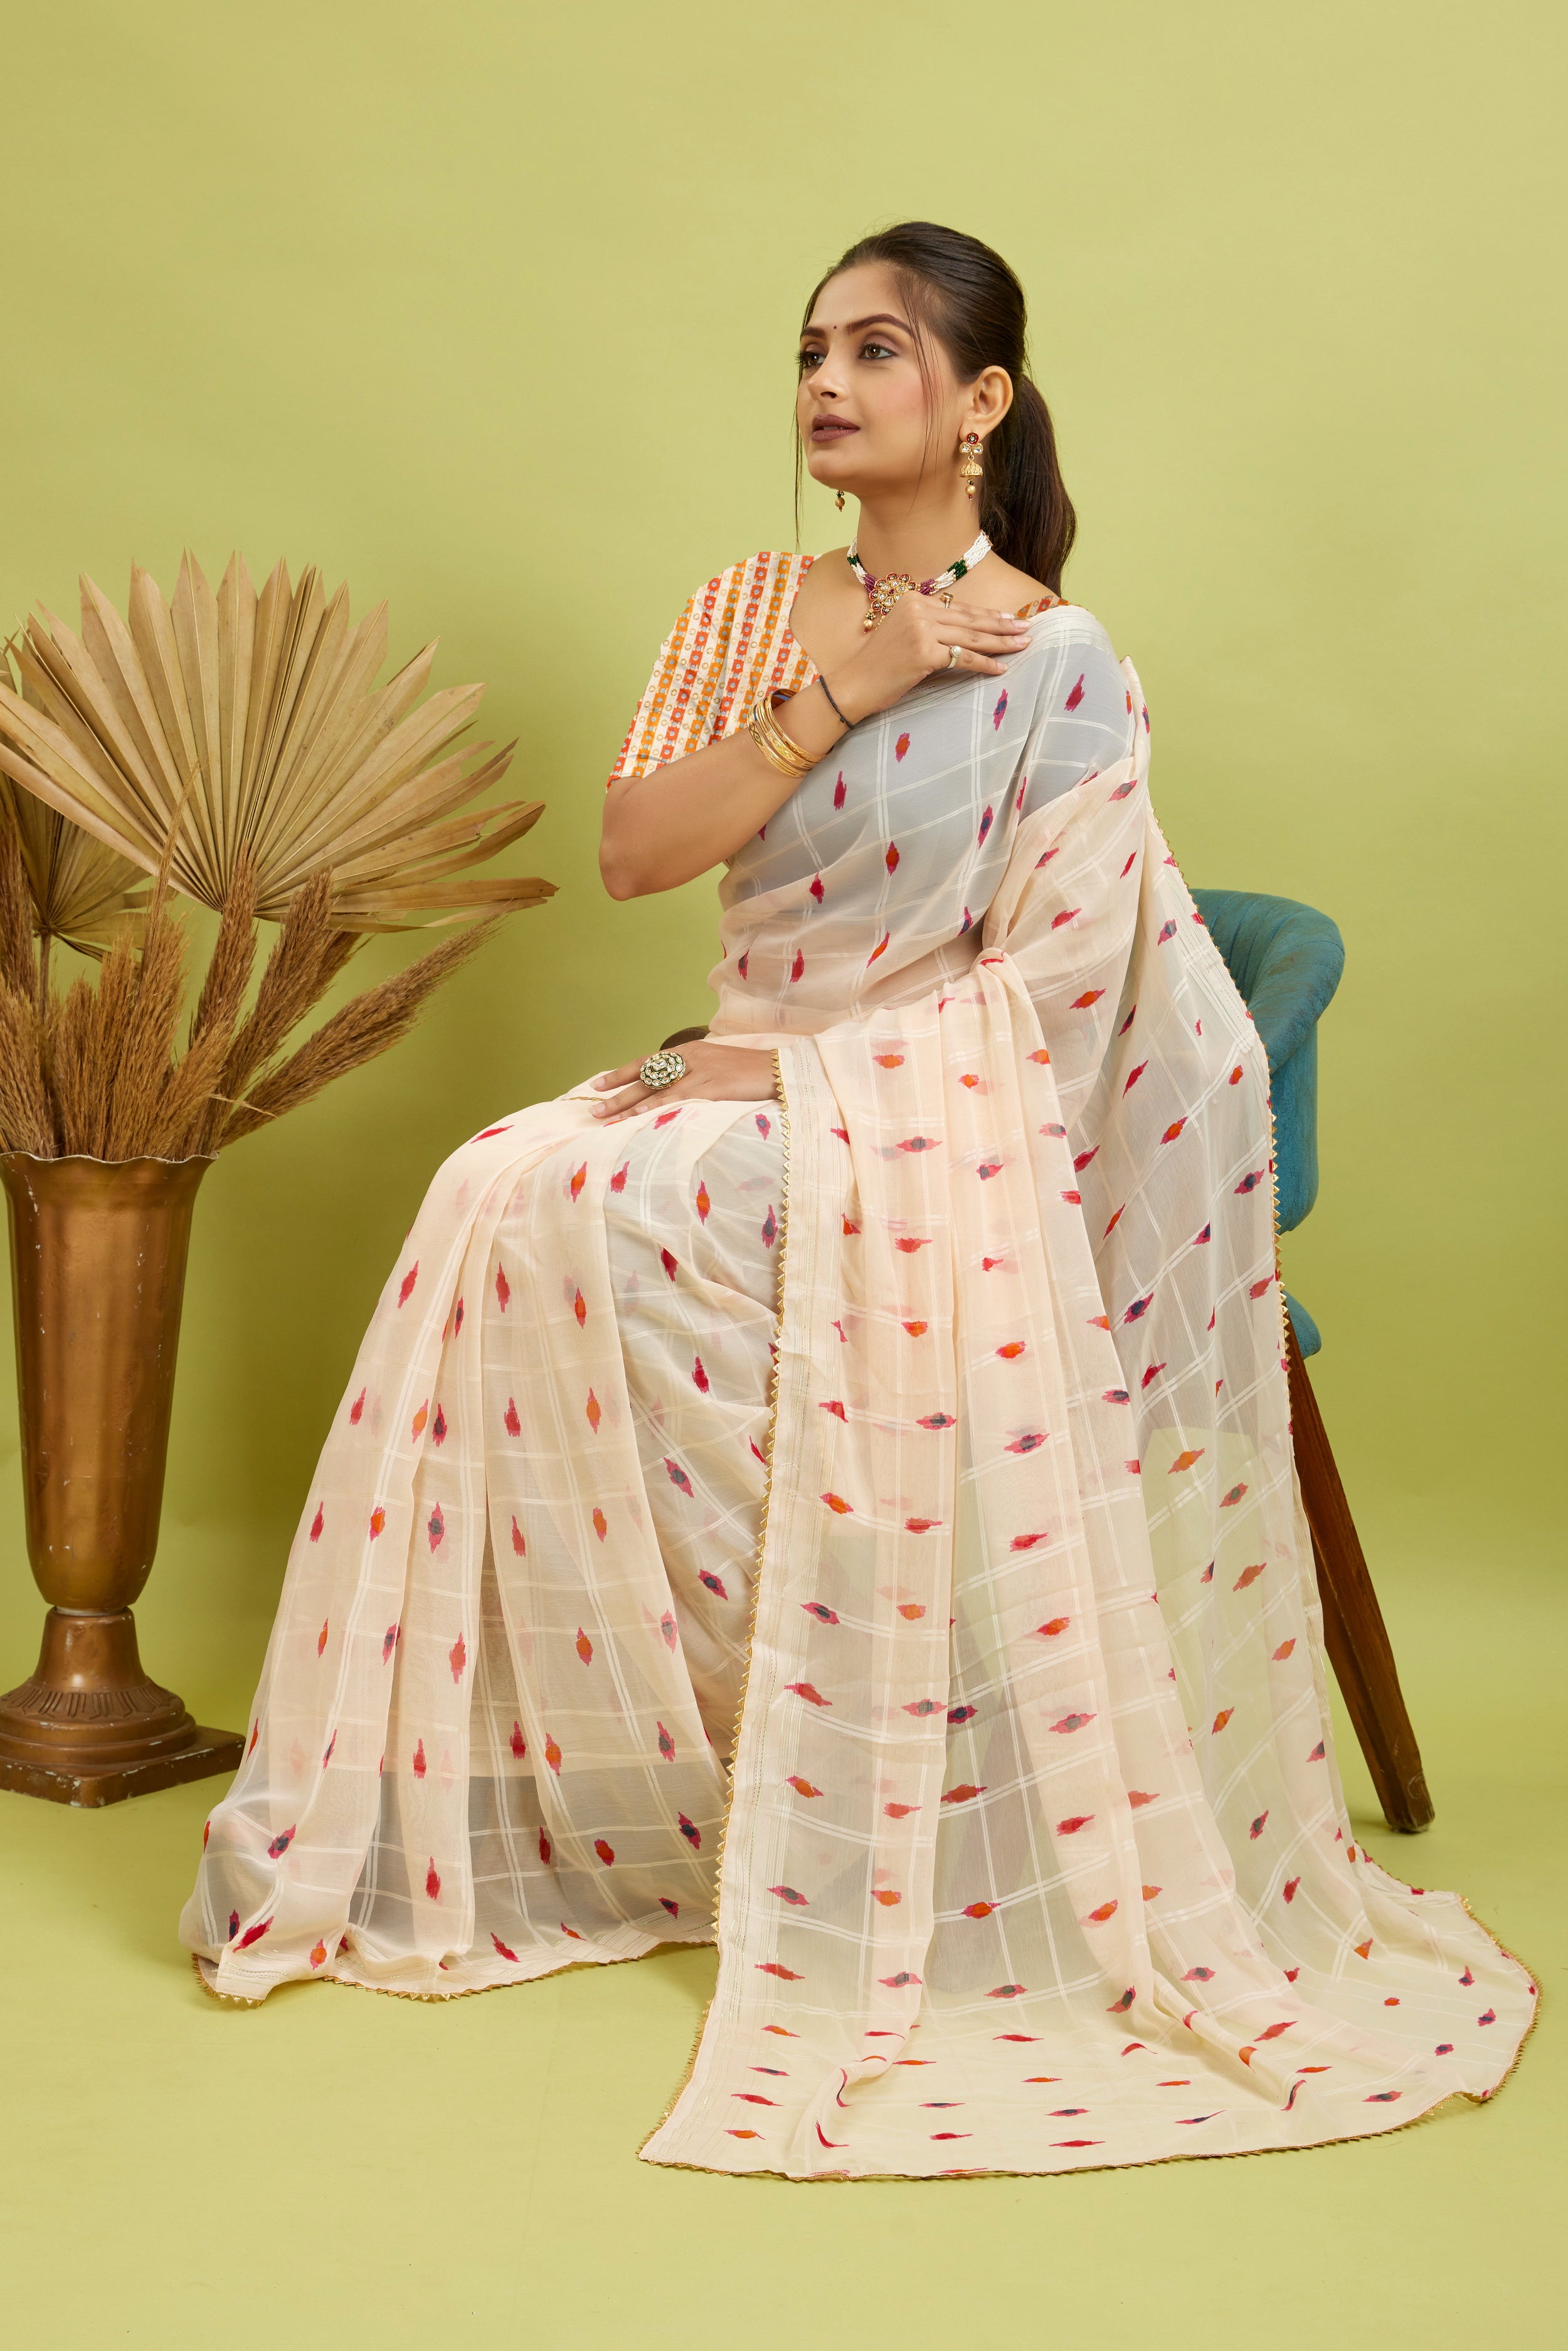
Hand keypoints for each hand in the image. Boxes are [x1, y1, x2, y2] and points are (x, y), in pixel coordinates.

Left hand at [589, 1038, 778, 1125]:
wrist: (781, 1070)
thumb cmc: (750, 1073)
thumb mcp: (717, 1068)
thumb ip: (694, 1074)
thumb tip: (672, 1089)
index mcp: (690, 1051)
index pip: (647, 1062)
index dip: (622, 1073)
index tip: (599, 1085)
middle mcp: (690, 1058)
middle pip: (646, 1077)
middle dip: (618, 1094)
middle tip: (594, 1109)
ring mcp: (701, 1071)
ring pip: (656, 1090)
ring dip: (629, 1106)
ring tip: (607, 1118)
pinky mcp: (713, 1086)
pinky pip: (678, 1099)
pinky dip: (656, 1108)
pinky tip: (639, 1117)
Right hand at [827, 592, 1031, 723]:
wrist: (852, 685)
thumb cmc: (877, 666)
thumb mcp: (902, 634)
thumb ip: (928, 626)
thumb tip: (963, 630)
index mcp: (912, 600)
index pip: (958, 607)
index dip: (986, 614)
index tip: (1009, 618)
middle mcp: (917, 609)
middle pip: (969, 619)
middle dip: (1001, 624)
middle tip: (1026, 627)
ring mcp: (921, 630)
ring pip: (971, 636)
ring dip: (1001, 642)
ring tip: (1023, 644)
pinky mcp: (924, 653)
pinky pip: (963, 658)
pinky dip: (985, 664)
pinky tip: (1002, 669)